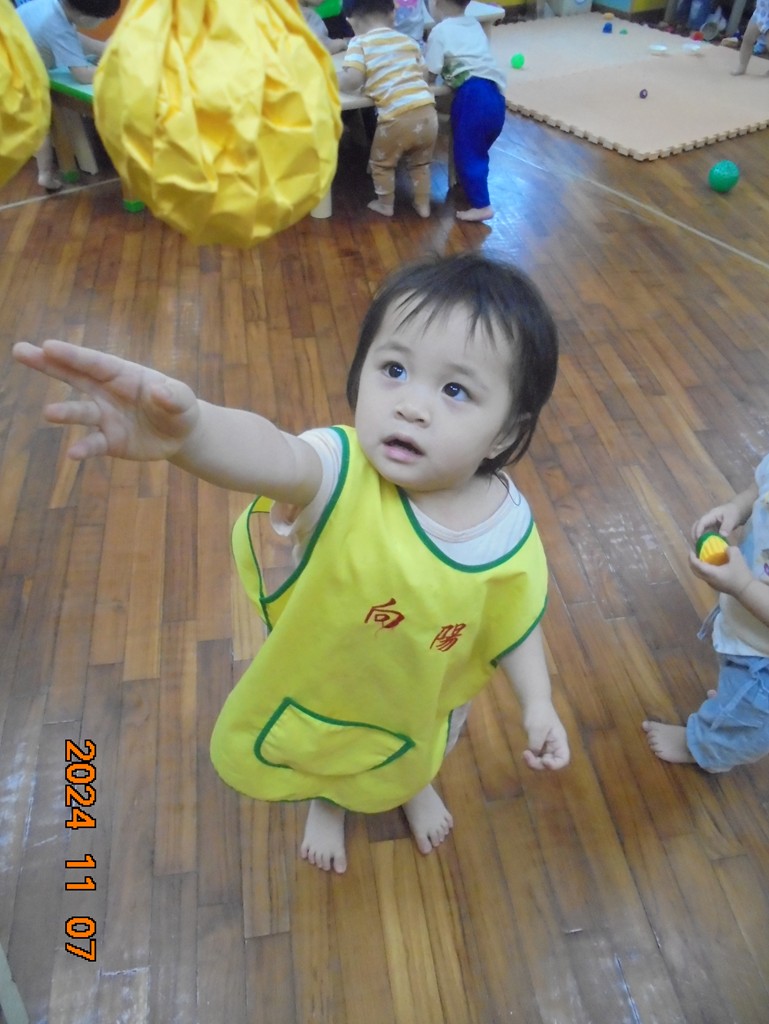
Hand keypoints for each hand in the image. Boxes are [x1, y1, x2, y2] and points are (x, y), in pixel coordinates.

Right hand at [13, 340, 199, 461]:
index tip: (48, 346)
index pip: (95, 362)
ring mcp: (105, 417)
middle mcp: (107, 392)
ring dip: (65, 413)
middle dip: (48, 364)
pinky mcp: (108, 441)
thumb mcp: (184, 399)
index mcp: (123, 374)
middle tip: (21, 351)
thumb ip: (173, 395)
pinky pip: (93, 444)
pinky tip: (73, 454)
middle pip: (74, 376)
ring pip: (81, 412)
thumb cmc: (179, 407)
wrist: (180, 435)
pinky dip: (84, 448)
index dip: (72, 355)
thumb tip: (159, 391)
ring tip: (49, 413)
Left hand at [522, 704, 569, 770]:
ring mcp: (547, 746)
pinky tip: (525, 753)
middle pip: (550, 764)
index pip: (563, 760)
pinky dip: (531, 758)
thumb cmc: (538, 713)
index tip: (544, 760)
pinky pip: (536, 757)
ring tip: (524, 754)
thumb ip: (536, 744)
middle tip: (526, 755)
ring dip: (533, 762)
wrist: (534, 702)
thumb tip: (534, 755)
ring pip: (542, 762)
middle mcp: (555, 746)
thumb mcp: (536, 729)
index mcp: (559, 741)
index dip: (555, 765)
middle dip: (538, 764)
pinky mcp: (538, 744)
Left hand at [688, 546, 752, 597]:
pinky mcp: (717, 586)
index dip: (691, 557)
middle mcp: (708, 579)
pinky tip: (711, 565)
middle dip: (692, 562)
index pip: (696, 565)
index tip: (691, 550)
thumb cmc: (740, 575)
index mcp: (710, 573)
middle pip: (695, 571)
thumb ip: (730, 550)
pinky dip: (704, 570)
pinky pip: (706, 577)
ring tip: (702, 559)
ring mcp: (712, 584)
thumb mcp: (737, 558)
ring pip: (700, 575)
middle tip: (694, 554)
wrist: (747, 590)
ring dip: (698, 567)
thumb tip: (725, 549)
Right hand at [691, 501, 742, 543]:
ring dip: (697, 537)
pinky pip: (705, 533)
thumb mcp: (732, 519)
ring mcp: (709, 523)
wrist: (738, 510)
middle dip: (694, 534)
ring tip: (699, 547)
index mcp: (711, 515)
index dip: (698, 531)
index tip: (699, 540)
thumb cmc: (734, 513)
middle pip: (696, 525)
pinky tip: (707, 546)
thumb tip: (722, 535)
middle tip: (696, 545)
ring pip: (699, 529)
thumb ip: (727, 526)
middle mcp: (708, 519)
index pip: (701, 522)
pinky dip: (704, 539)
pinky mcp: (712, 528)